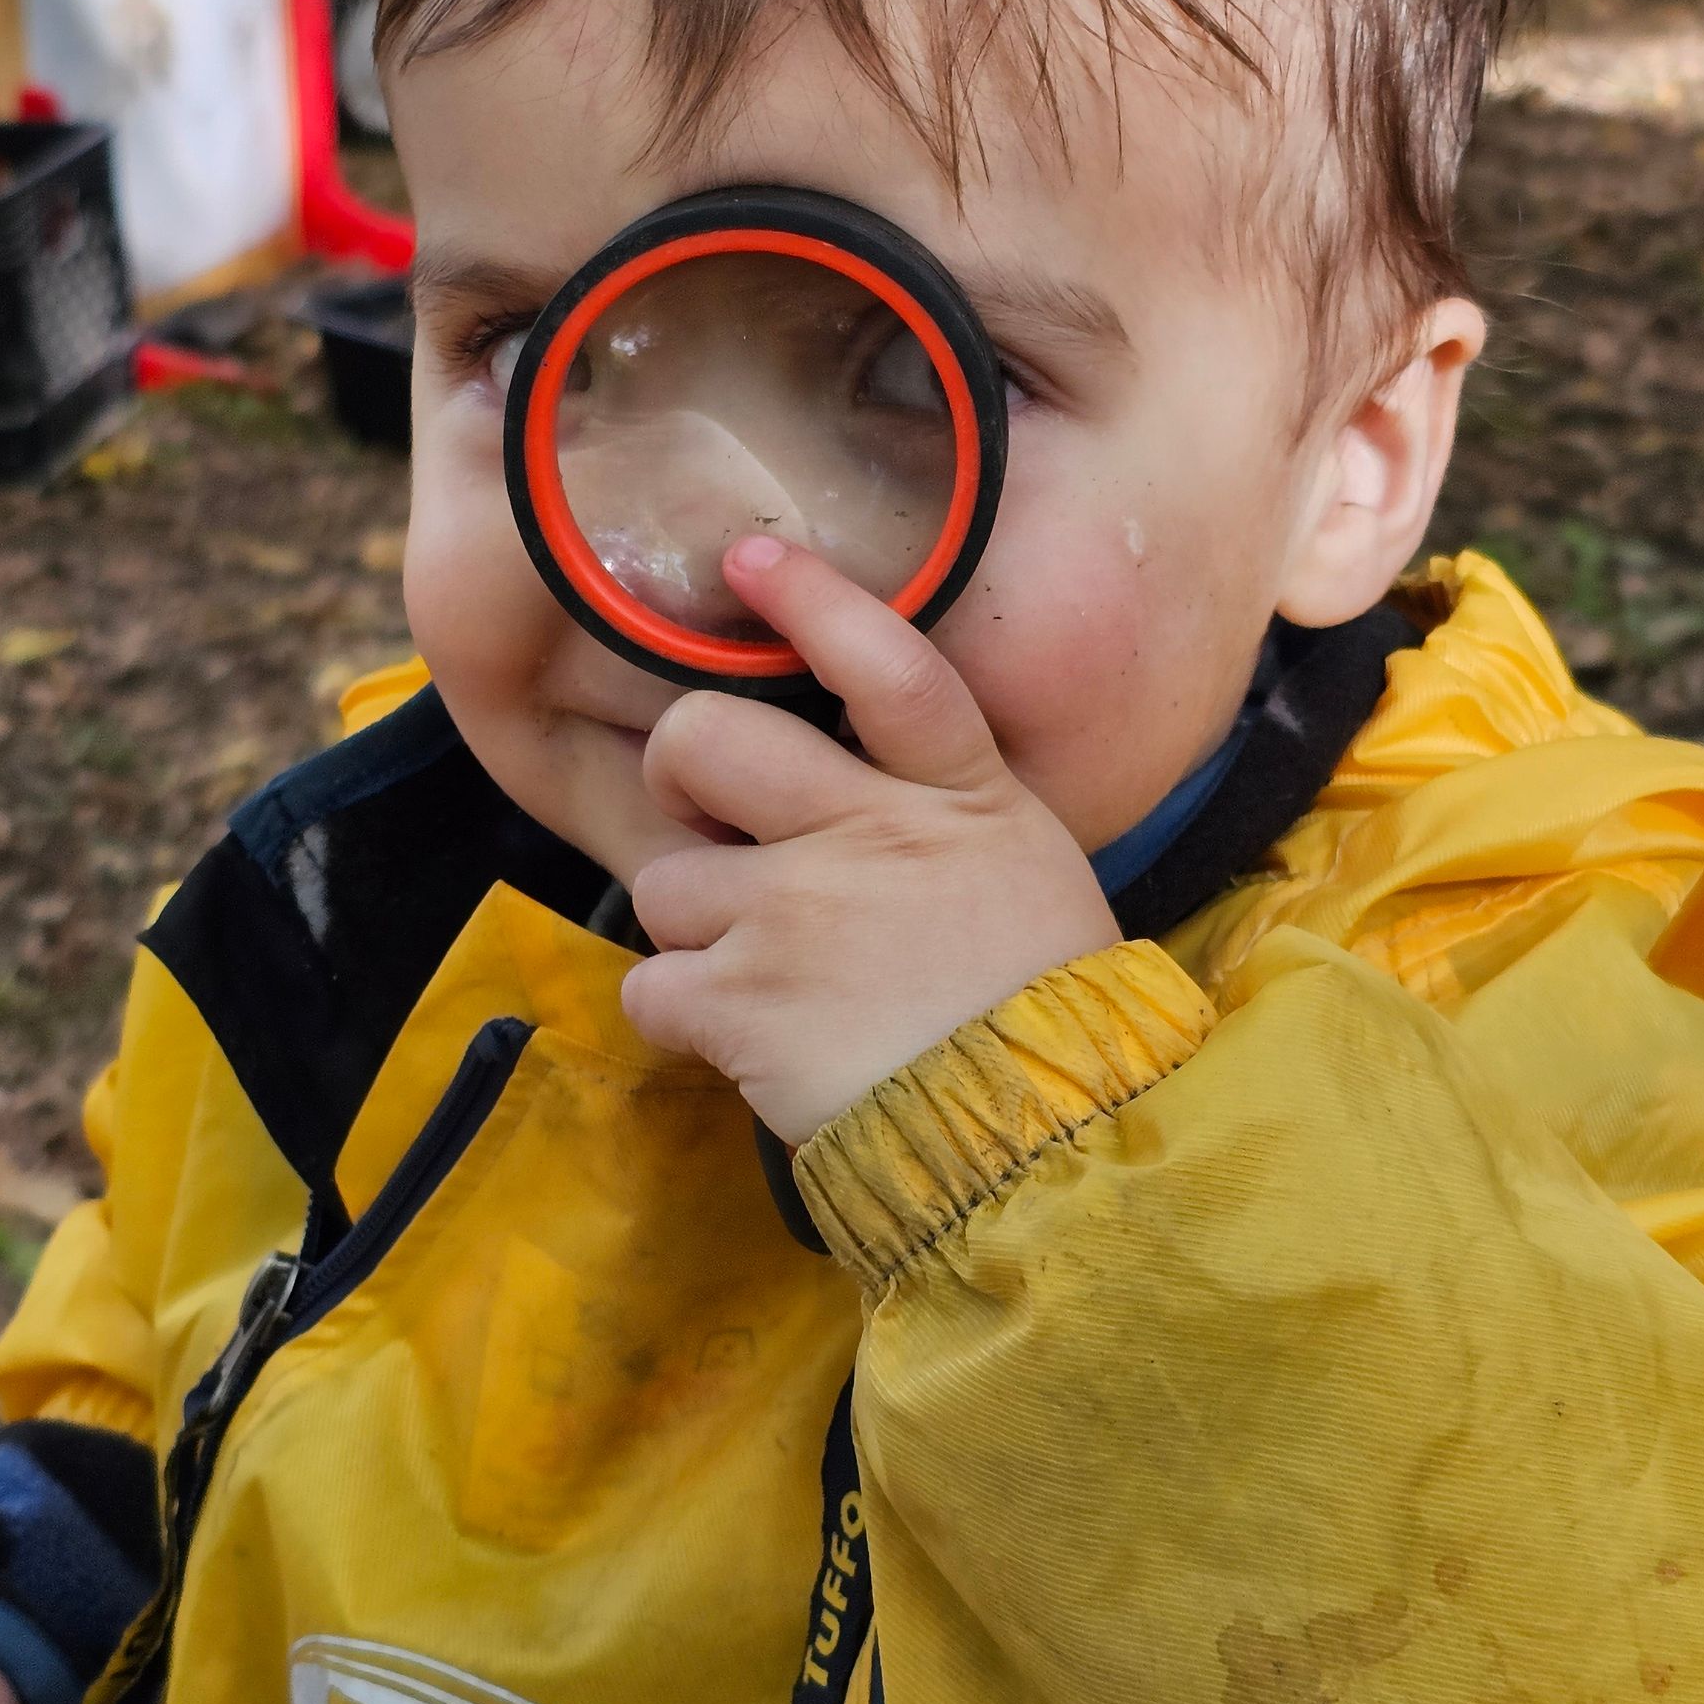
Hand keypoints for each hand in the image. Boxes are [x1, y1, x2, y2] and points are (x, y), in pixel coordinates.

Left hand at [623, 536, 1119, 1144]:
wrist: (1046, 1142)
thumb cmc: (1053, 1017)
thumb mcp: (1033, 876)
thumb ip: (946, 819)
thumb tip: (857, 800)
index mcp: (959, 797)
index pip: (887, 665)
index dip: (812, 601)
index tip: (751, 561)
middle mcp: (868, 835)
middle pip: (707, 740)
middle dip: (680, 771)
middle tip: (709, 824)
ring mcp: (794, 916)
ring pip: (663, 880)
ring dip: (693, 929)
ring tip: (760, 978)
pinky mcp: (742, 1005)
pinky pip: (651, 986)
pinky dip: (679, 1019)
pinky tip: (739, 1041)